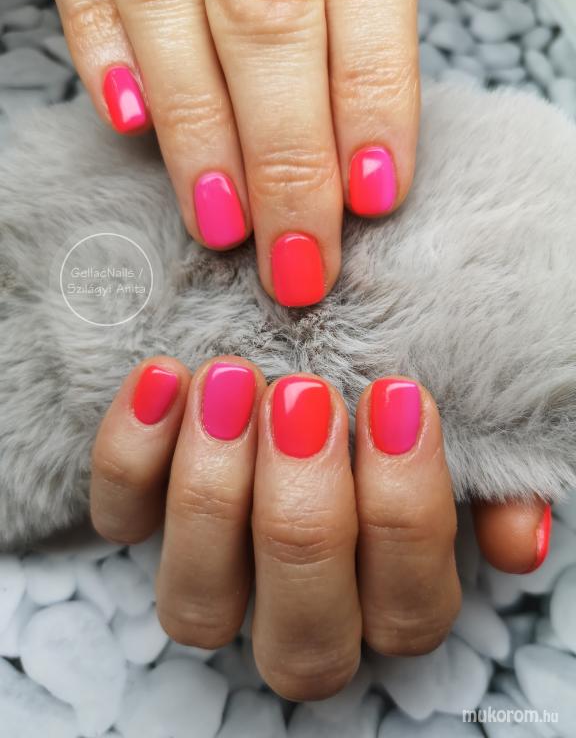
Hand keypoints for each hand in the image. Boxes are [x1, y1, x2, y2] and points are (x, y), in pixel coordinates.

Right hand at [45, 0, 452, 306]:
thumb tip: (421, 18)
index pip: (360, 7)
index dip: (369, 108)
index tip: (374, 197)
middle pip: (268, 30)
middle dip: (286, 163)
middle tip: (298, 263)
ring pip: (171, 17)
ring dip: (197, 135)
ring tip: (223, 227)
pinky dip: (100, 50)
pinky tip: (124, 123)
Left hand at [90, 356, 549, 699]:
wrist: (296, 347)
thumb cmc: (380, 395)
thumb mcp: (443, 434)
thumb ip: (492, 488)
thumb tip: (515, 543)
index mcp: (384, 595)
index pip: (407, 609)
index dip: (403, 512)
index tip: (394, 396)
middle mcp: (296, 608)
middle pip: (304, 638)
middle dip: (303, 514)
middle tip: (305, 396)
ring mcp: (212, 575)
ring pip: (200, 607)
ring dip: (214, 490)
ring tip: (232, 381)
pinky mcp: (143, 525)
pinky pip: (121, 519)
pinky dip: (133, 452)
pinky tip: (166, 377)